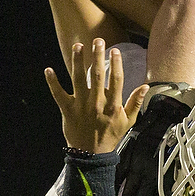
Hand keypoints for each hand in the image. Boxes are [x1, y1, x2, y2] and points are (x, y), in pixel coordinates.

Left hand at [45, 38, 147, 153]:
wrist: (92, 155)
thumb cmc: (110, 137)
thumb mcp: (128, 122)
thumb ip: (135, 103)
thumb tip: (145, 86)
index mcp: (112, 106)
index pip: (116, 80)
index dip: (116, 64)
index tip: (115, 51)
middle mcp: (96, 103)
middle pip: (98, 75)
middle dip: (97, 56)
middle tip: (98, 40)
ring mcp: (81, 106)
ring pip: (78, 79)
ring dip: (78, 61)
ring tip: (78, 46)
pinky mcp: (67, 110)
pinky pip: (58, 94)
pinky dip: (53, 82)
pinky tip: (48, 70)